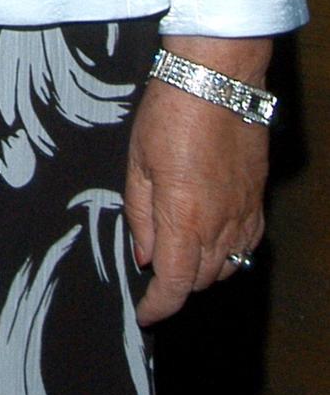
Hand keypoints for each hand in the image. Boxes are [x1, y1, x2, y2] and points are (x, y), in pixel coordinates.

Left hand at [125, 40, 270, 324]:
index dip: (158, 307)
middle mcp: (219, 226)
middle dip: (175, 284)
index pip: (175, 285)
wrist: (217, 80)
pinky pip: (246, 246)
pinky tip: (212, 239)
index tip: (146, 314)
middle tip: (154, 270)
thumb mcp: (137, 162)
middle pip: (200, 280)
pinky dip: (228, 254)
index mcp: (184, 219)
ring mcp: (244, 215)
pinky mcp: (258, 201)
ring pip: (226, 268)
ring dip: (202, 271)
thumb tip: (144, 255)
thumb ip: (140, 214)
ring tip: (180, 254)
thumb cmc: (170, 113)